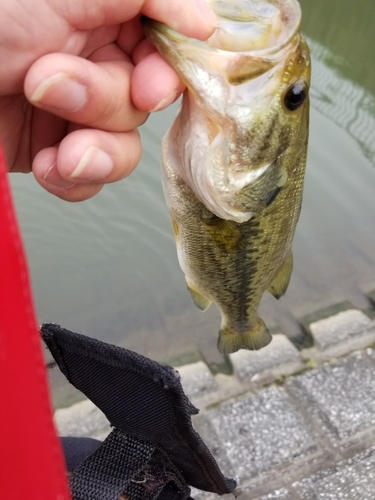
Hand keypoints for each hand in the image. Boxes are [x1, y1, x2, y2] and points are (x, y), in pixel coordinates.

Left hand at [0, 0, 215, 199]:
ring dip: (96, 148)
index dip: (166, 69)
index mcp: (96, 12)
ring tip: (55, 145)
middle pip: (143, 99)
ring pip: (124, 144)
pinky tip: (47, 166)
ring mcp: (72, 112)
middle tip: (52, 86)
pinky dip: (75, 177)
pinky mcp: (53, 151)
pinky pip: (92, 175)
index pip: (162, 43)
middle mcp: (88, 60)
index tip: (152, 86)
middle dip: (105, 102)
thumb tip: (204, 21)